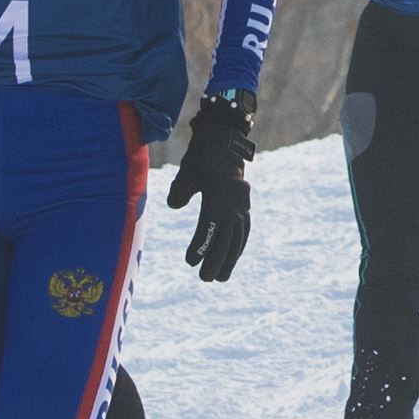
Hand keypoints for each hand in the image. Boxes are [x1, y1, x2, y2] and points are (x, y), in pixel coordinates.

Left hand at [167, 92, 256, 282]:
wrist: (225, 140)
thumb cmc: (202, 155)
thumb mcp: (187, 170)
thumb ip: (180, 189)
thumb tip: (174, 205)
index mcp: (218, 194)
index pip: (210, 227)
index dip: (201, 246)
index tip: (190, 262)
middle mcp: (234, 202)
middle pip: (227, 238)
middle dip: (217, 260)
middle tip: (206, 279)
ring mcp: (242, 203)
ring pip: (238, 237)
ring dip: (231, 258)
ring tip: (221, 277)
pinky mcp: (244, 204)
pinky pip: (245, 229)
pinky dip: (239, 245)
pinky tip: (233, 256)